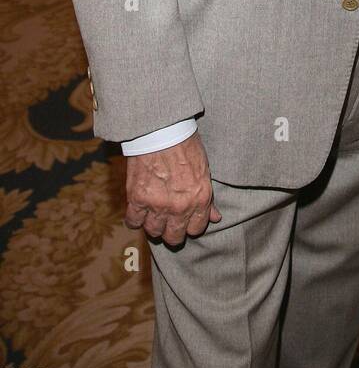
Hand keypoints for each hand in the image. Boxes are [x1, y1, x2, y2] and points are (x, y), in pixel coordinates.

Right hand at [124, 131, 220, 245]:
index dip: (190, 225)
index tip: (185, 220)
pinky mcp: (138, 199)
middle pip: (174, 237)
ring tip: (153, 215)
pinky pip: (133, 221)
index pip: (196, 229)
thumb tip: (216, 217)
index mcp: (200, 199)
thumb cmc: (186, 145)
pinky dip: (134, 219)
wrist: (162, 130)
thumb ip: (208, 199)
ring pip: (154, 232)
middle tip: (168, 222)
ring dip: (154, 225)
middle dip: (172, 232)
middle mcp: (180, 207)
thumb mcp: (204, 170)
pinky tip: (138, 212)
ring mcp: (158, 205)